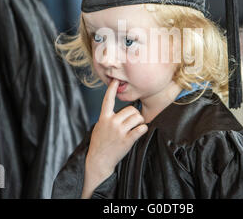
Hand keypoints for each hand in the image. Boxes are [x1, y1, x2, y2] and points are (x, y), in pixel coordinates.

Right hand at [82, 79, 147, 197]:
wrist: (99, 160)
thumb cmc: (100, 143)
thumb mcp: (99, 127)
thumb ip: (108, 117)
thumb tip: (121, 111)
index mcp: (104, 117)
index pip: (108, 99)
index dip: (111, 89)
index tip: (115, 80)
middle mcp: (111, 122)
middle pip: (131, 109)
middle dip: (135, 114)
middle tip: (133, 122)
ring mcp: (119, 131)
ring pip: (137, 117)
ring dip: (140, 122)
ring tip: (136, 128)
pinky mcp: (127, 140)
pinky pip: (141, 128)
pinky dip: (143, 129)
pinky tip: (140, 132)